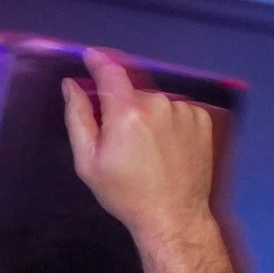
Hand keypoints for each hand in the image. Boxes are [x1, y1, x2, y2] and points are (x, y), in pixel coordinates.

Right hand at [60, 48, 232, 272]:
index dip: (98, 60)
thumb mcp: (88, 162)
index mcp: (127, 112)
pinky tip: (166, 149)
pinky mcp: (201, 119)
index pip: (111, 71)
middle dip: (123, 107)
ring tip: (146, 151)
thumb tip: (72, 86)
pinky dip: (168, 124)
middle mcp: (158, 103)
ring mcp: (183, 110)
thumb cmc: (125, 194)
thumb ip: (78, 118)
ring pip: (156, 103)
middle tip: (120, 141)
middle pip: (133, 92)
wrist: (173, 216)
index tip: (91, 56)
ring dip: (147, 117)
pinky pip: (176, 112)